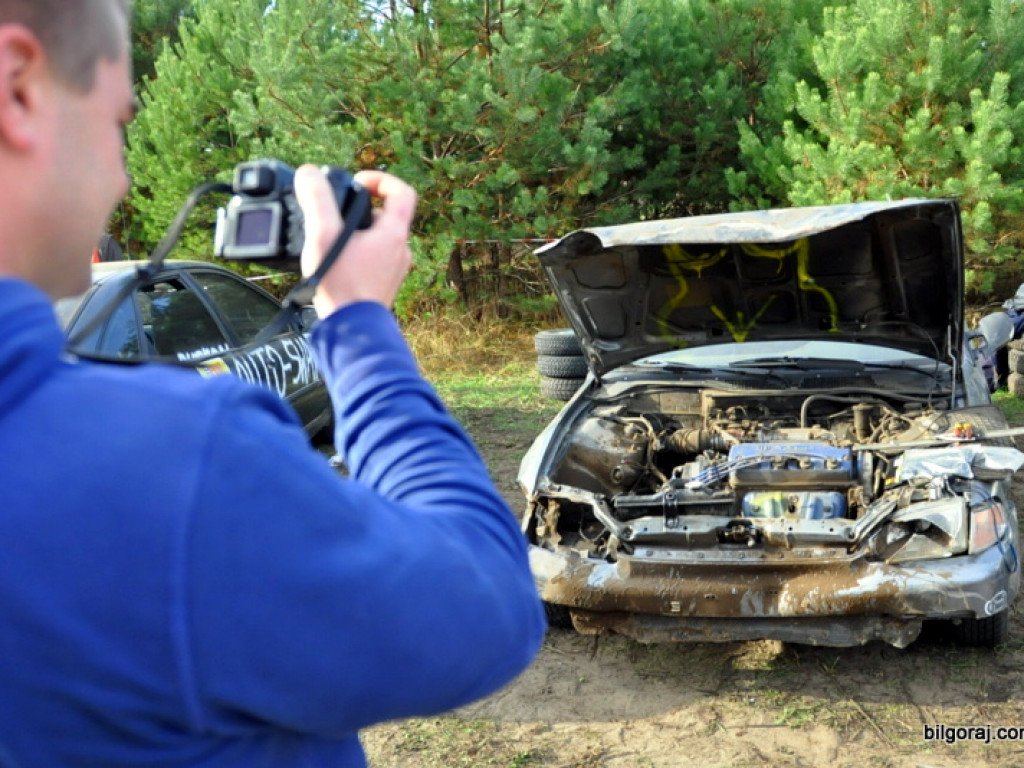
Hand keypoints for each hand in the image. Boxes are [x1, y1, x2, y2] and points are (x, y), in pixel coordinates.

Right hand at [294, 165, 415, 317]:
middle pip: (385, 216)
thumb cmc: (342, 285)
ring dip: (355, 234)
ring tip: (330, 241)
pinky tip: (335, 263)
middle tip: (333, 216)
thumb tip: (309, 174)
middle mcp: (400, 250)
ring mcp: (394, 270)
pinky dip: (356, 255)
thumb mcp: (324, 235)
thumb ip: (317, 200)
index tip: (357, 182)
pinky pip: (373, 260)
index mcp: (394, 233)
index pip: (401, 192)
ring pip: (377, 240)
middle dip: (358, 210)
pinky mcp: (383, 286)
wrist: (352, 329)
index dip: (380, 179)